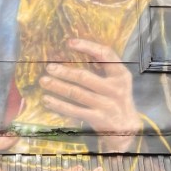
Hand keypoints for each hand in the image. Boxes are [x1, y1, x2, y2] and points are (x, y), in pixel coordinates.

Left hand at [39, 38, 138, 152]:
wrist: (126, 127)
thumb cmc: (116, 99)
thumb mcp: (116, 82)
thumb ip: (102, 69)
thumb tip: (73, 54)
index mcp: (121, 75)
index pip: (105, 55)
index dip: (87, 46)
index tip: (70, 43)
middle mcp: (115, 89)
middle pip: (85, 77)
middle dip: (64, 72)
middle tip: (49, 67)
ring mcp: (107, 105)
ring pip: (77, 93)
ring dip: (58, 86)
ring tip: (44, 81)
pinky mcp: (98, 119)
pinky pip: (74, 110)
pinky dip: (59, 104)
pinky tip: (47, 100)